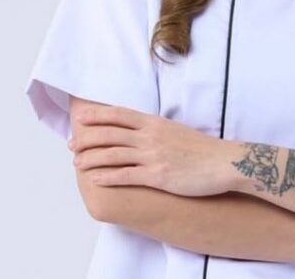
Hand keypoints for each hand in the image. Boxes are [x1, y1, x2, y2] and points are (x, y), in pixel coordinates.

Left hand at [68, 104, 237, 196]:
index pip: (118, 114)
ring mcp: (153, 156)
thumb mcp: (175, 130)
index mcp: (154, 122)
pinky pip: (126, 176)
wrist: (223, 162)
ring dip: (91, 158)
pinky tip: (95, 180)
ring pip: (113, 154)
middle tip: (71, 144)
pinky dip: (107, 177)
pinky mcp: (158, 175)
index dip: (96, 116)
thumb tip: (138, 130)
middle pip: (110, 133)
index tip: (80, 119)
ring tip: (77, 163)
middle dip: (86, 138)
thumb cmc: (201, 149)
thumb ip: (154, 129)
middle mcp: (150, 136)